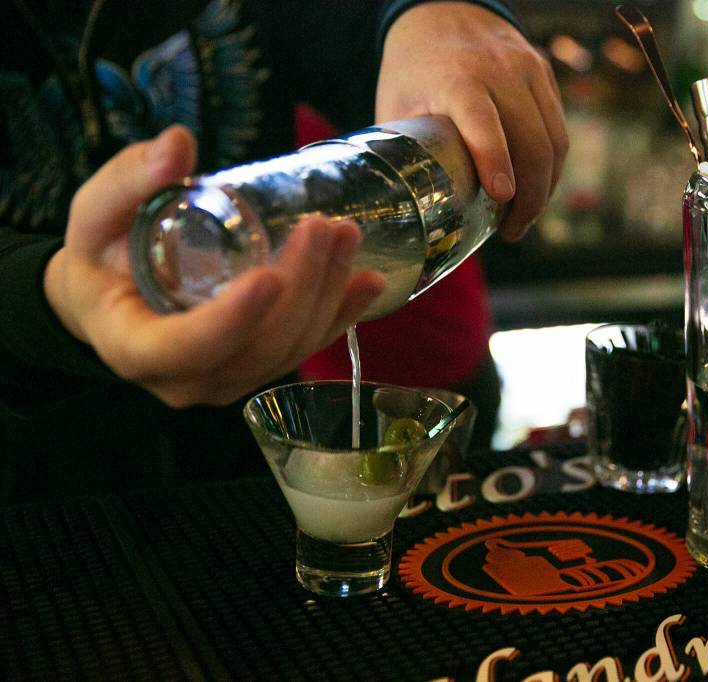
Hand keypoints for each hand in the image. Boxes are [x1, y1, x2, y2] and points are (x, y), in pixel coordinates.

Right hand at [44, 126, 385, 407]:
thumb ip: (130, 181)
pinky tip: (370, 281)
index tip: (268, 276)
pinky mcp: (260, 368)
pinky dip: (342, 314)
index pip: (188, 347)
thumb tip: (178, 143)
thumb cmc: (102, 255)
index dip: (231, 320)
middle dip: (300, 289)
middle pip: (258, 347)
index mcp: (136, 349)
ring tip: (346, 236)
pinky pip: (307, 347)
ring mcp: (231, 380)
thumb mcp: (95, 215)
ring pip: (290, 349)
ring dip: (327, 294)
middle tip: (322, 229)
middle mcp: (189, 379)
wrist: (114, 296)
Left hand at [377, 2, 568, 240]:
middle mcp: (499, 71)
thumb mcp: (396, 104)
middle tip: (512, 230)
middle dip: (528, 196)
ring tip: (523, 219)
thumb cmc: (413, 70)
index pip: (482, 121)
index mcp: (456, 78)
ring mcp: (528, 71)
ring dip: (545, 189)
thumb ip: (403, 151)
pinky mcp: (545, 77)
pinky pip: (559, 131)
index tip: (501, 197)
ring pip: (554, 141)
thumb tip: (399, 209)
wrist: (443, 13)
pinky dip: (552, 168)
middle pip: (531, 141)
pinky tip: (536, 191)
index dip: (495, 160)